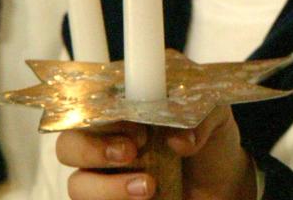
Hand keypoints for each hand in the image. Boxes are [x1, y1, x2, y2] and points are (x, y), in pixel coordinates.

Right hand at [56, 109, 253, 199]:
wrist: (224, 182)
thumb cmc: (209, 139)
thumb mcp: (216, 116)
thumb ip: (201, 116)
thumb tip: (180, 140)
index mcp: (122, 109)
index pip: (89, 104)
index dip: (102, 116)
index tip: (137, 128)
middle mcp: (105, 141)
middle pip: (68, 145)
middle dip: (93, 150)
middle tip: (132, 153)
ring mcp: (103, 176)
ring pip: (77, 184)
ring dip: (109, 188)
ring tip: (150, 187)